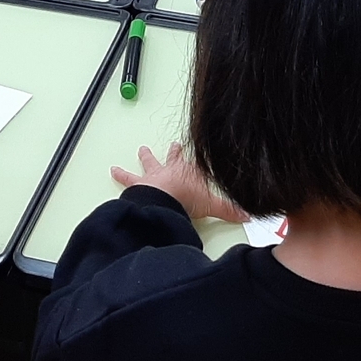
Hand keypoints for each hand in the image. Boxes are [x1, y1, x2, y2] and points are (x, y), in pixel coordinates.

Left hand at [112, 143, 247, 222]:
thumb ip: (229, 210)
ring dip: (145, 158)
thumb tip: (247, 215)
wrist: (165, 199)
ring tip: (140, 150)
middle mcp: (170, 171)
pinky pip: (128, 180)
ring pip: (148, 164)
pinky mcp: (138, 186)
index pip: (194, 163)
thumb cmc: (186, 197)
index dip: (198, 160)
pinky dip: (121, 176)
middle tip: (173, 145)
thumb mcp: (212, 205)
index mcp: (187, 172)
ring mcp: (153, 177)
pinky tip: (113, 170)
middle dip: (173, 153)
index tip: (201, 151)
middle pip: (171, 159)